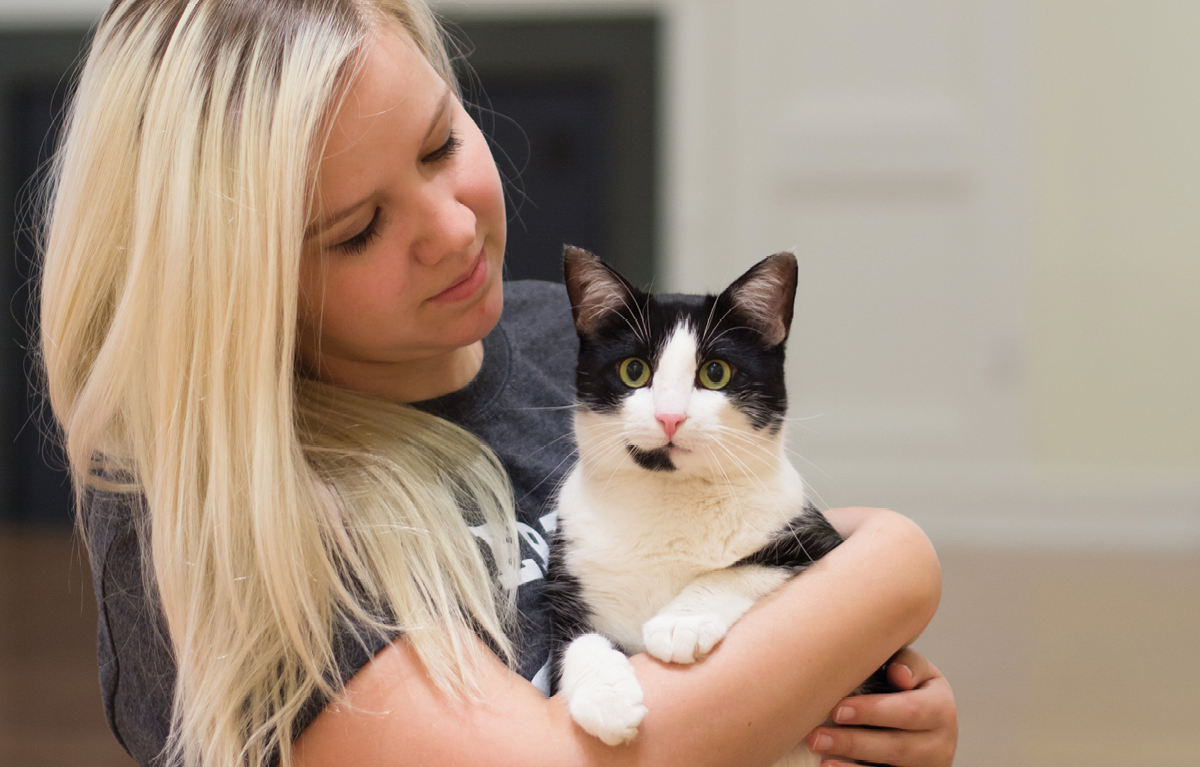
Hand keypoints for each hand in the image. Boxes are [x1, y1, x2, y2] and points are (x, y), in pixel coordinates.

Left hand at [804, 648, 956, 766]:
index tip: (837, 710)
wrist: (926, 721)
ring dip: (849, 764)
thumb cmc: (908, 686)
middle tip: (816, 736)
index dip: (872, 712)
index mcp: (941, 708)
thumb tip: (898, 674)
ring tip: (818, 750)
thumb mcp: (915, 670)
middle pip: (896, 747)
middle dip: (853, 742)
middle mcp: (940, 744)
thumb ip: (907, 664)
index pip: (909, 711)